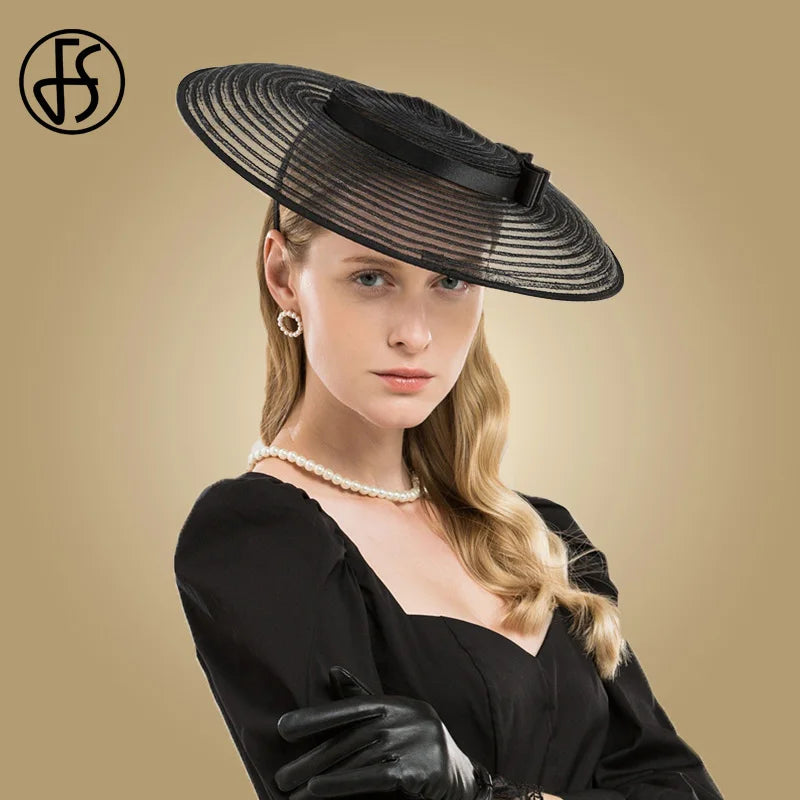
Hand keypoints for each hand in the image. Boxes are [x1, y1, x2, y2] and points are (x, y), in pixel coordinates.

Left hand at [274, 665, 480, 799]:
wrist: (462, 778)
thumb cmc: (418, 745)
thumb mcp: (395, 717)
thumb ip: (363, 699)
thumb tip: (333, 671)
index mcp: (395, 703)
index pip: (350, 707)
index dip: (316, 717)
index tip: (282, 728)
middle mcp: (403, 719)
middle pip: (347, 740)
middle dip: (310, 759)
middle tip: (279, 777)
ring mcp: (412, 744)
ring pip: (354, 762)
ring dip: (318, 779)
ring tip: (290, 793)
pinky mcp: (416, 772)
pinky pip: (371, 777)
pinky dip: (340, 784)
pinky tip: (317, 790)